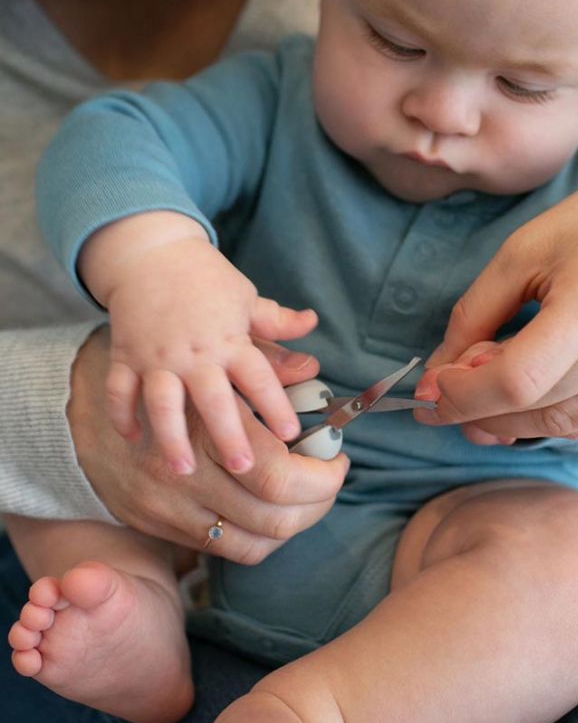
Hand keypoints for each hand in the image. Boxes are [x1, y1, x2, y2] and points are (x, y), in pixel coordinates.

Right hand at [68, 327, 348, 564]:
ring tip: (307, 503)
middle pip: (273, 500)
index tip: (339, 458)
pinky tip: (269, 521)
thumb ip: (269, 356)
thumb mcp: (212, 349)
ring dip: (294, 525)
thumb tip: (314, 370)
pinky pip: (219, 551)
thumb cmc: (161, 374)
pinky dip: (256, 542)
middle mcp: (188, 460)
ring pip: (251, 535)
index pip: (280, 460)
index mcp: (207, 409)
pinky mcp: (154, 520)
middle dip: (319, 497)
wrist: (79, 403)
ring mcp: (169, 496)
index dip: (324, 469)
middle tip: (332, 480)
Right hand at [96, 236, 316, 475]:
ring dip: (172, 437)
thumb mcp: (246, 297)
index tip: (291, 433)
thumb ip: (277, 321)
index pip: (258, 377)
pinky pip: (120, 390)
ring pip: (163, 403)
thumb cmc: (205, 278)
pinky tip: (131, 441)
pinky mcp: (127, 356)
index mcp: (230, 340)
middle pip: (213, 400)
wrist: (149, 251)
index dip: (275, 405)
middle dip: (228, 434)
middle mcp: (195, 354)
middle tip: (244, 467)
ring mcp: (157, 357)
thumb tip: (312, 323)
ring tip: (182, 470)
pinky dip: (121, 415)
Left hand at [415, 164, 577, 442]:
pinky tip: (519, 401)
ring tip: (476, 397)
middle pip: (536, 406)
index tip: (430, 391)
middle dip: (476, 407)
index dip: (464, 396)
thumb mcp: (522, 251)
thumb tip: (436, 378)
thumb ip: (474, 317)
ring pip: (560, 424)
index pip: (519, 379)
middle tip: (445, 390)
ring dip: (505, 422)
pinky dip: (543, 420)